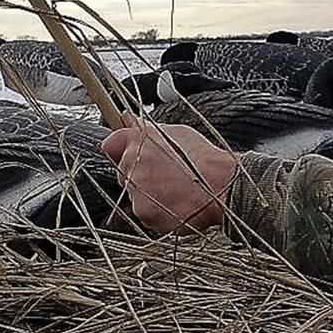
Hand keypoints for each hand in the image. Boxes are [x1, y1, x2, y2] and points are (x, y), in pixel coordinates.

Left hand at [101, 113, 236, 233]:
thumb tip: (126, 118)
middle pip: (124, 173)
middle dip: (139, 176)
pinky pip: (145, 214)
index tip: (129, 154)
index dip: (120, 150)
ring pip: (135, 195)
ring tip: (176, 191)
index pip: (111, 144)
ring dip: (149, 196)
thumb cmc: (202, 158)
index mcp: (137, 140)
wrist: (221, 185)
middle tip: (166, 177)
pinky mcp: (144, 212)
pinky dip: (158, 213)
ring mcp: (136, 189)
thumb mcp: (175, 132)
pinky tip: (176, 204)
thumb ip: (145, 128)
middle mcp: (131, 163)